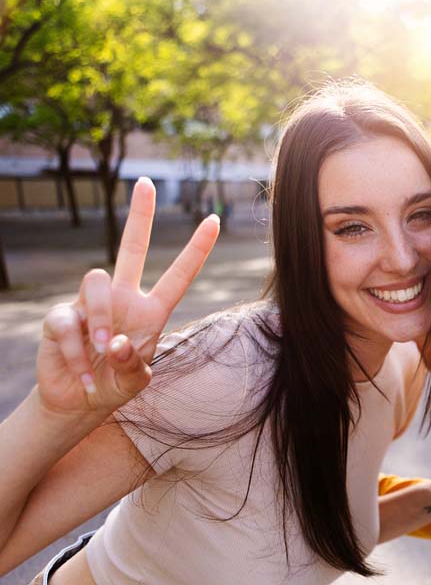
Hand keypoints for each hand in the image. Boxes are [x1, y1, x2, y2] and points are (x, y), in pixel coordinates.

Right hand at [35, 177, 219, 424]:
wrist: (78, 401)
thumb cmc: (114, 386)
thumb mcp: (134, 382)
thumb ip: (132, 365)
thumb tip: (116, 344)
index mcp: (151, 311)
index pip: (178, 275)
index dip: (197, 250)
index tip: (215, 221)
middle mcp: (123, 299)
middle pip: (131, 248)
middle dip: (139, 215)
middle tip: (146, 183)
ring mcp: (90, 304)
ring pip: (97, 282)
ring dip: (102, 320)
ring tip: (104, 352)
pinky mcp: (61, 317)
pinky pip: (69, 320)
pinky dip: (77, 350)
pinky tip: (83, 370)